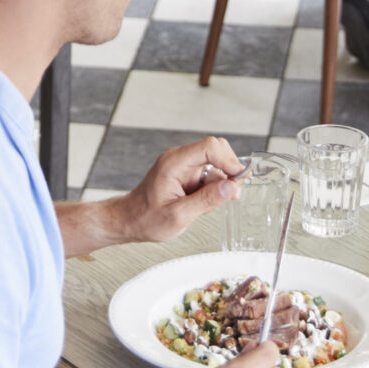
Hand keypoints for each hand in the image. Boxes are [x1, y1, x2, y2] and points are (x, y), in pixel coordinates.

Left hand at [119, 136, 243, 244]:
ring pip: (215, 164)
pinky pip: (209, 174)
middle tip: (231, 194)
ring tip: (209, 205)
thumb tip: (231, 188)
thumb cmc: (146, 219)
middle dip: (229, 170)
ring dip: (221, 183)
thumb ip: (206, 201)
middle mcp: (179, 159)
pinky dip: (214, 187)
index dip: (228, 160)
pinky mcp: (187, 174)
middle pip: (216, 150)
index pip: (209, 147)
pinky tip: (203, 203)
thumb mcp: (178, 216)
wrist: (130, 220)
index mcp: (174, 163)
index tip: (238, 179)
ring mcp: (183, 165)